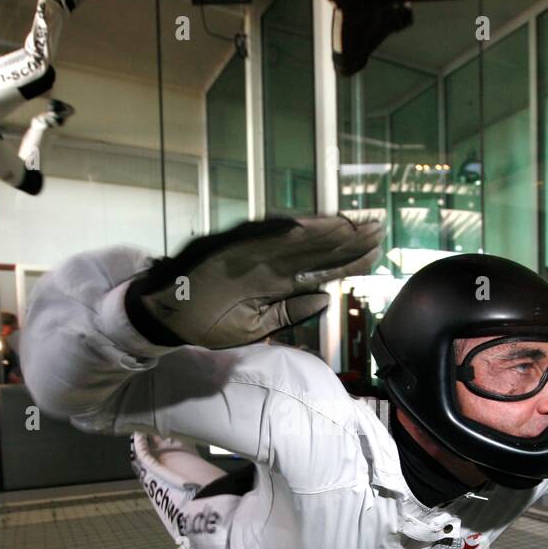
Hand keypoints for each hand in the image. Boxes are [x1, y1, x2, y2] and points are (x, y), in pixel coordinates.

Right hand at [124, 215, 384, 348]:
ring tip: (356, 222)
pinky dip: (283, 231)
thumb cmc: (210, 321)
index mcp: (276, 281)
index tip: (378, 253)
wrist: (167, 316)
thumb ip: (292, 311)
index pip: (321, 267)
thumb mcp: (258, 326)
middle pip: (315, 248)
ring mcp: (250, 254)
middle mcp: (268, 263)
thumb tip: (327, 298)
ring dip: (323, 229)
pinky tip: (312, 225)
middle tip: (380, 226)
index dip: (349, 260)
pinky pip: (260, 238)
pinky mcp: (229, 249)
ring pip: (294, 238)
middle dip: (348, 237)